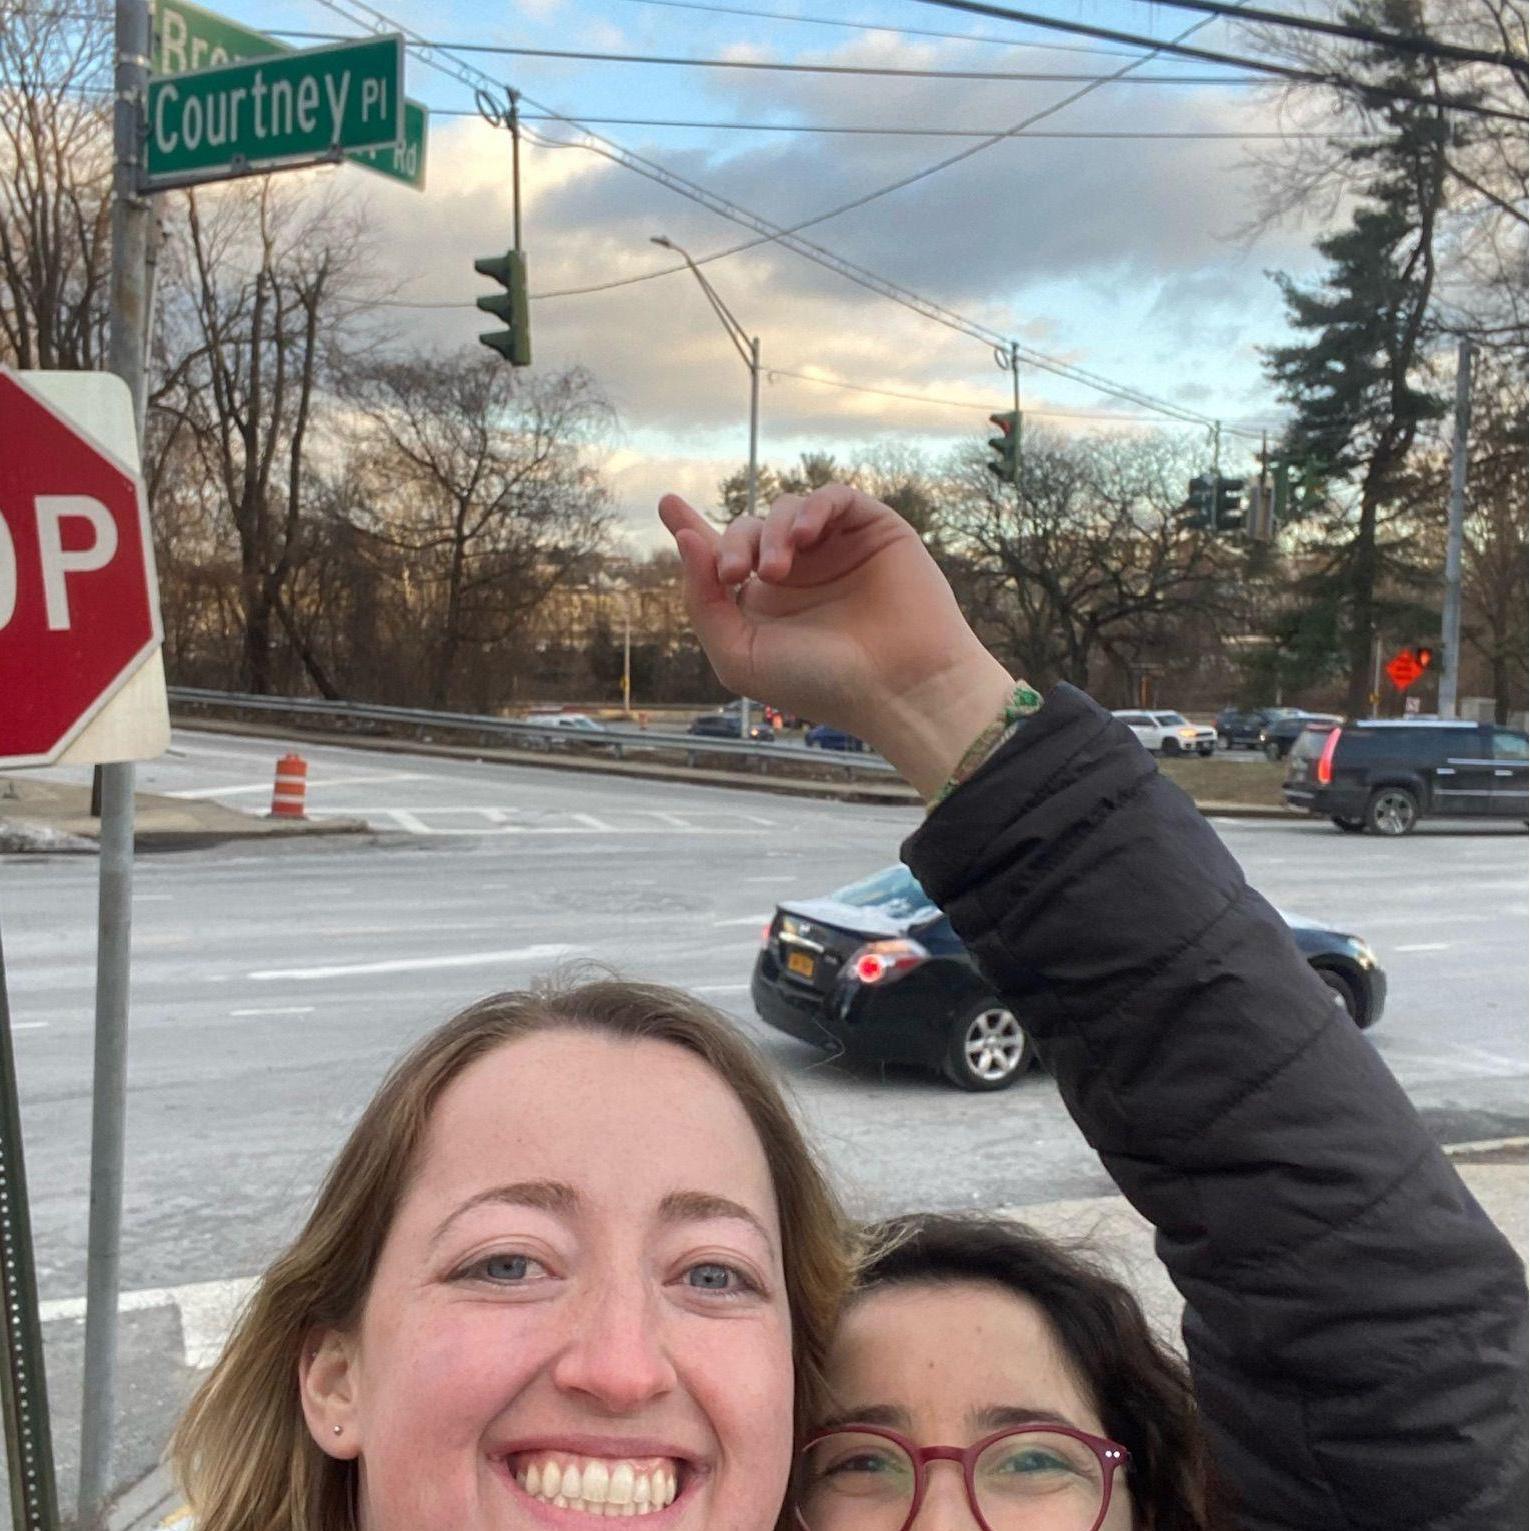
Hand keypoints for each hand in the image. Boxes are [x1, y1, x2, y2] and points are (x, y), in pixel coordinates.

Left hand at [658, 485, 1015, 797]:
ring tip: (776, 571)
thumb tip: (685, 539)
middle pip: (748, 528)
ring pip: (787, 510)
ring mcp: (836, 550)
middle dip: (733, 544)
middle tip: (735, 574)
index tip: (668, 503)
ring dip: (773, 532)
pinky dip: (813, 508)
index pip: (723, 556)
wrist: (897, 687)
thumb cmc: (820, 683)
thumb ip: (703, 601)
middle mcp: (799, 574)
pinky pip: (833, 498)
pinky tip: (806, 536)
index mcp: (765, 604)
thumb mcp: (740, 655)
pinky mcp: (873, 530)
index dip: (694, 530)